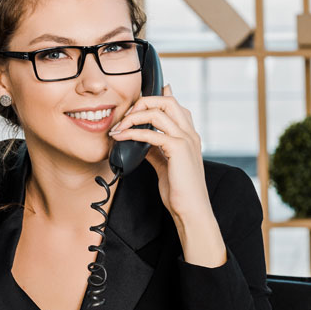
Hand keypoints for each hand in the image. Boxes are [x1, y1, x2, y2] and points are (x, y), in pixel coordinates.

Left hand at [109, 84, 226, 266]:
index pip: (174, 105)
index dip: (155, 99)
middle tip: (126, 116)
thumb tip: (138, 139)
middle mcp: (190, 133)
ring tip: (119, 126)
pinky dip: (132, 132)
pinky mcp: (178, 149)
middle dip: (143, 102)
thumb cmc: (180, 192)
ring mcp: (186, 139)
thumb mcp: (164, 165)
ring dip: (134, 116)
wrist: (191, 210)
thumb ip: (154, 149)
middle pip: (167, 100)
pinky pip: (151, 132)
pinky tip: (120, 137)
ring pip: (159, 111)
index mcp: (189, 136)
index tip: (135, 106)